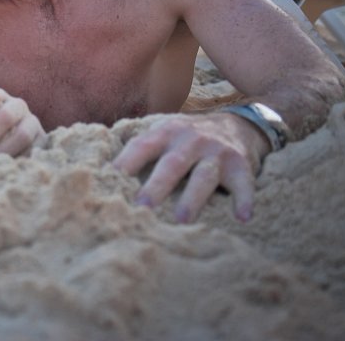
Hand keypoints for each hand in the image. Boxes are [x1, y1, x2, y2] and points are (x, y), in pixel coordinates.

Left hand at [112, 112, 271, 222]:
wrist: (240, 124)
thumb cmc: (188, 138)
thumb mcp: (165, 133)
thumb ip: (140, 148)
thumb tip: (100, 169)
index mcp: (165, 132)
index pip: (141, 146)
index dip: (126, 162)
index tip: (109, 180)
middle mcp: (190, 140)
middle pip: (171, 164)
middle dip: (156, 185)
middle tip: (142, 207)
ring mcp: (216, 152)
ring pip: (203, 177)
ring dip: (192, 199)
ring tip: (181, 220)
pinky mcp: (240, 165)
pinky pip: (244, 183)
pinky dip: (244, 199)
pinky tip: (243, 217)